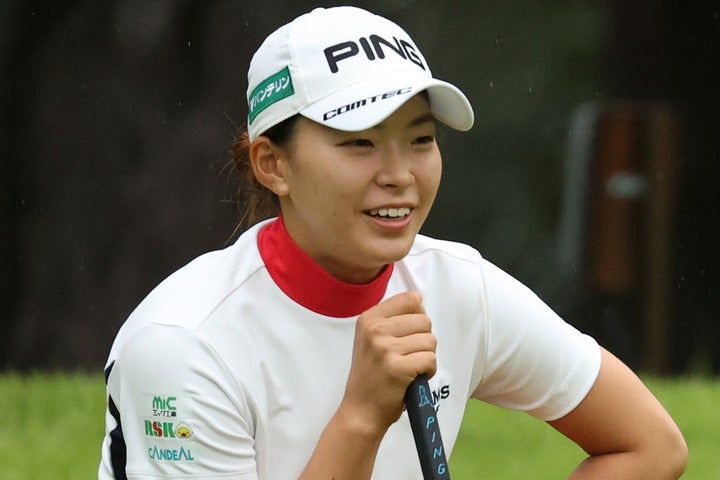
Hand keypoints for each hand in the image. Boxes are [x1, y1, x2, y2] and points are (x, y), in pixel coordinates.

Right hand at [340, 291, 436, 434]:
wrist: (361, 410)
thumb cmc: (372, 375)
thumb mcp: (371, 339)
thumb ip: (393, 319)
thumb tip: (419, 300)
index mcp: (368, 319)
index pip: (409, 299)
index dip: (417, 317)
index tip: (407, 334)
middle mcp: (374, 330)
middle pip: (424, 320)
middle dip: (423, 340)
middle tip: (408, 356)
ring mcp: (385, 348)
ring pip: (430, 340)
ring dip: (426, 356)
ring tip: (410, 368)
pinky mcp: (398, 368)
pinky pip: (430, 359)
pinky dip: (428, 371)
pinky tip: (414, 378)